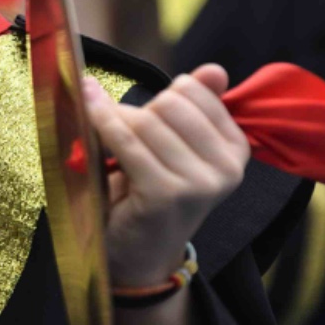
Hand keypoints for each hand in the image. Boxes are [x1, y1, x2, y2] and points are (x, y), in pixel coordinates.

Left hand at [81, 64, 249, 288]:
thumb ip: (196, 106)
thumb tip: (214, 70)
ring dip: (117, 125)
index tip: (150, 121)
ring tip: (114, 150)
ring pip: (146, 121)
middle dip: (139, 112)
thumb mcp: (178, 146)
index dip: (161, 99)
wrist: (137, 254)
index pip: (193, 91)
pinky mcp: (164, 194)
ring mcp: (198, 184)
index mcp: (236, 150)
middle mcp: (227, 169)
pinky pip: (126, 141)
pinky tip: (88, 114)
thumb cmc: (152, 191)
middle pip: (169, 104)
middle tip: (126, 139)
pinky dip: (102, 123)